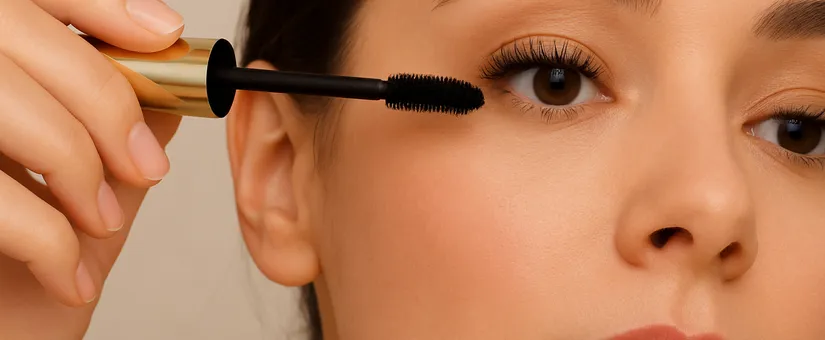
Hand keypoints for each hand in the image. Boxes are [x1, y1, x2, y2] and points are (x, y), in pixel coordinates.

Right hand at [0, 0, 183, 337]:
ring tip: (101, 222)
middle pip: (14, 31)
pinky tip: (70, 277)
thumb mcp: (82, 192)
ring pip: (3, 99)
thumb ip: (113, 128)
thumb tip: (166, 73)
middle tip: (146, 165)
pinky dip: (49, 238)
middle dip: (103, 98)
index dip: (96, 3)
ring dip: (76, 165)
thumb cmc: (16, 282)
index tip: (162, 31)